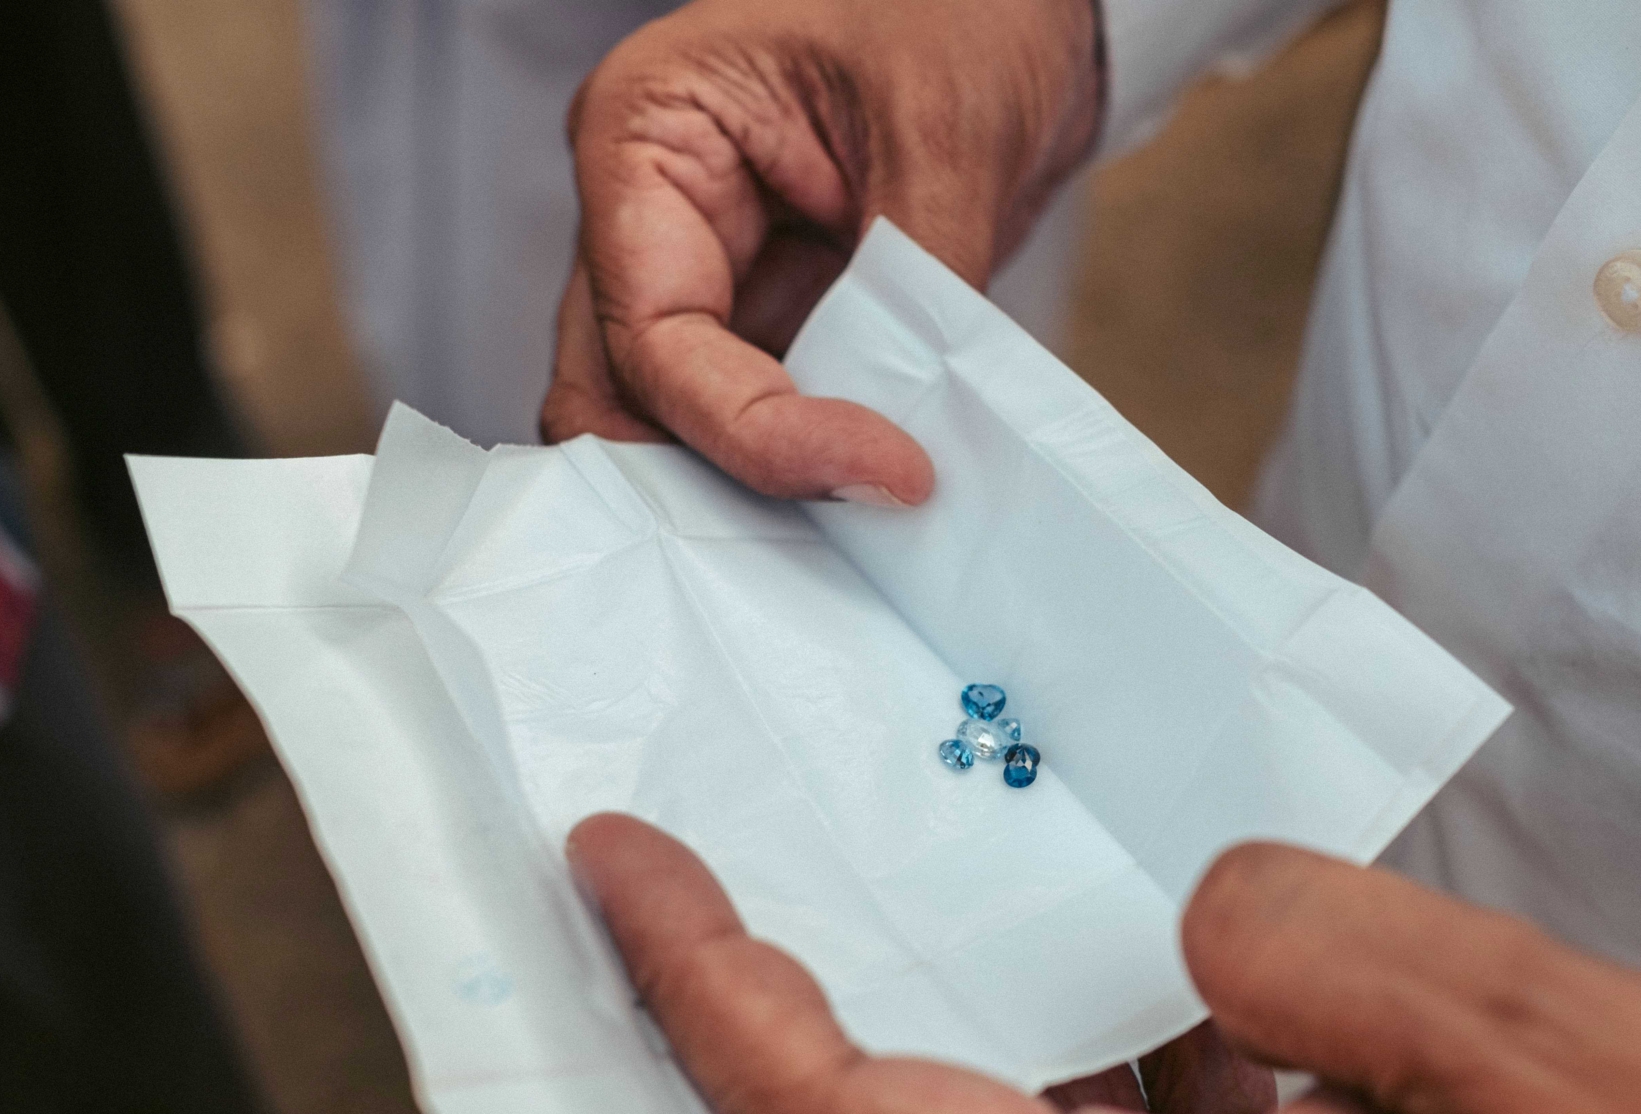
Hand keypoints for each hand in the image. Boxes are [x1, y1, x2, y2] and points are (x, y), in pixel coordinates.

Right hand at [540, 0, 1100, 504]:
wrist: (1021, 12)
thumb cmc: (958, 10)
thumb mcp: (944, 132)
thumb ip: (912, 288)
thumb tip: (902, 448)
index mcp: (644, 137)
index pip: (656, 339)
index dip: (758, 433)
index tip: (886, 472)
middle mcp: (644, 221)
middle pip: (620, 403)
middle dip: (710, 482)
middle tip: (832, 534)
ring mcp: (698, 279)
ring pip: (672, 431)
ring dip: (751, 491)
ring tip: (859, 527)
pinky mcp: (762, 324)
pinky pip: (751, 424)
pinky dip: (798, 474)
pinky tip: (865, 507)